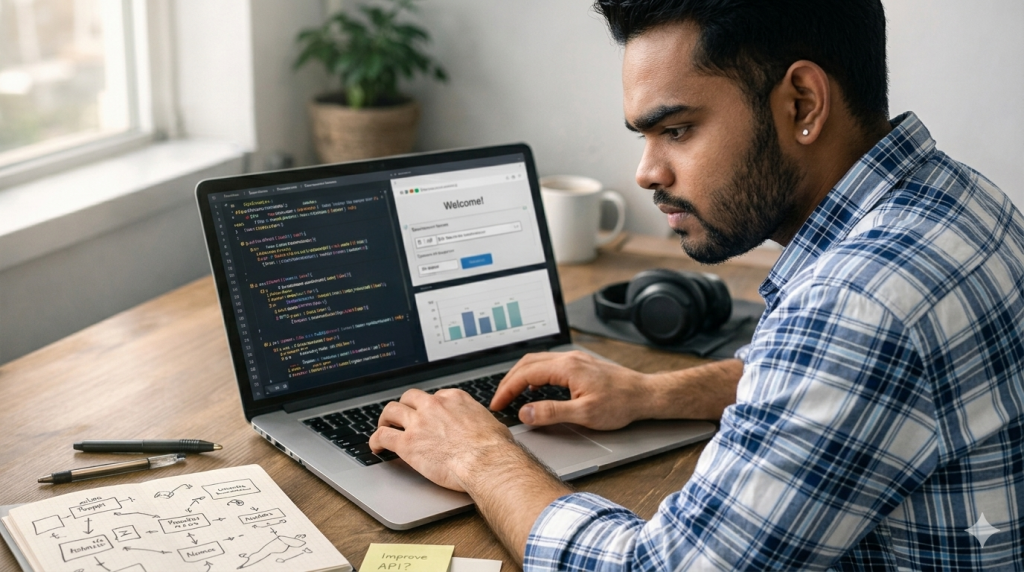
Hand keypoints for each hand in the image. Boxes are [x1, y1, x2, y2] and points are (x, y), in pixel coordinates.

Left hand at [369, 388, 520, 491]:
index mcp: (455, 399)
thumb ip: (479, 422)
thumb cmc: (494, 448)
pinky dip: (376, 440)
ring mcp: (419, 423)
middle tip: (402, 417)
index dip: (429, 407)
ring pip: (391, 411)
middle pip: (410, 398)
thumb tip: (484, 428)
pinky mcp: (408, 443)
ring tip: (384, 427)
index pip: (435, 396)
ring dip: (386, 419)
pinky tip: (376, 446)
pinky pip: (383, 436)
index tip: (427, 415)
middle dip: (404, 407)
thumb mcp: (491, 424)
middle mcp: (434, 405)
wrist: (487, 462)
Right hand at [490, 350, 651, 429]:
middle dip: (509, 380)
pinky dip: (534, 374)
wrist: (645, 394)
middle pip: (527, 363)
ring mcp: (575, 360)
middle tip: (498, 399)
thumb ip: (552, 412)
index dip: (507, 389)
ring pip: (537, 361)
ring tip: (511, 393)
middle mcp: (568, 358)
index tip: (497, 404)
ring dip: (520, 375)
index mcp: (566, 367)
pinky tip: (535, 387)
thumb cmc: (620, 403)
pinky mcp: (580, 365)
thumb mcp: (584, 413)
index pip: (525, 374)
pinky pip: (549, 364)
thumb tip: (525, 412)